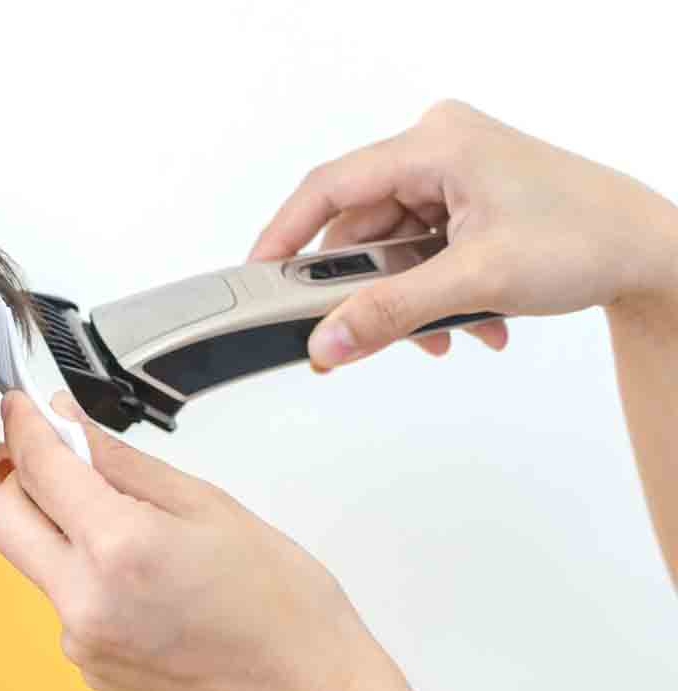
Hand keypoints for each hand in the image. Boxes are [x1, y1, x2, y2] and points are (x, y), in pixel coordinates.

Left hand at [0, 389, 393, 690]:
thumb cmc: (280, 603)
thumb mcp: (207, 505)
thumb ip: (122, 461)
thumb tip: (66, 421)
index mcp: (118, 547)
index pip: (38, 468)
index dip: (26, 426)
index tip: (23, 405)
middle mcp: (83, 599)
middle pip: (1, 517)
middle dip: (19, 478)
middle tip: (58, 461)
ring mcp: (79, 641)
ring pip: (32, 561)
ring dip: (58, 531)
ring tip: (130, 530)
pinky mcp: (86, 667)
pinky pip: (63, 603)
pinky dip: (84, 577)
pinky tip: (142, 583)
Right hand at [250, 99, 677, 369]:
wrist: (651, 251)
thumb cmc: (587, 238)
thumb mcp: (477, 281)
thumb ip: (391, 313)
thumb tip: (327, 342)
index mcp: (435, 144)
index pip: (330, 186)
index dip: (284, 235)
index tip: (256, 280)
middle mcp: (439, 149)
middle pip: (362, 227)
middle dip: (369, 288)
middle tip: (365, 334)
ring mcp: (454, 173)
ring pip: (392, 247)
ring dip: (409, 299)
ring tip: (445, 335)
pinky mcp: (467, 199)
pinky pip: (420, 250)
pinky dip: (432, 291)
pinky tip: (468, 322)